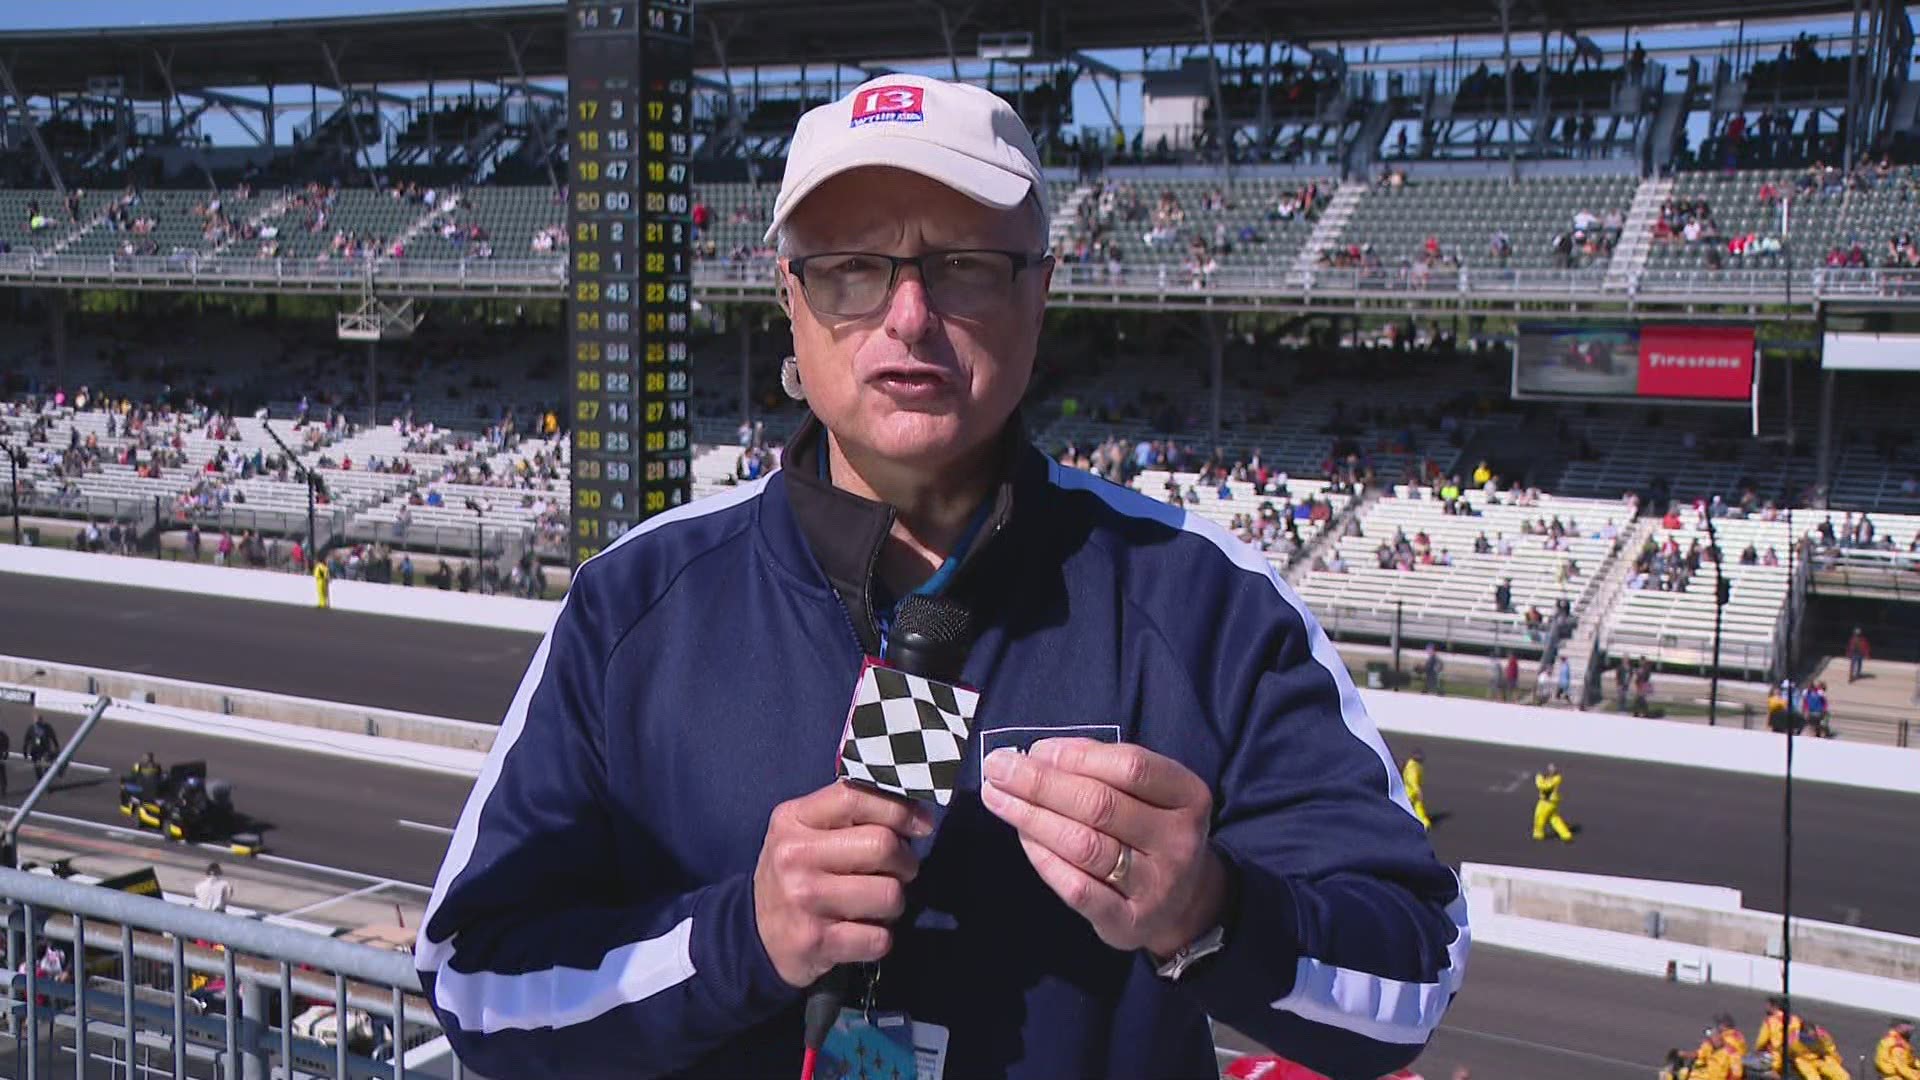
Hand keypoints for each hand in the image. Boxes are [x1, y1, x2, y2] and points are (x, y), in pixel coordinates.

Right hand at [753, 781, 932, 987]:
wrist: (754, 935)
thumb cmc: (795, 874)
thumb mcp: (806, 831)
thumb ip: (850, 813)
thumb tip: (918, 817)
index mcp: (793, 819)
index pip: (855, 796)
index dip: (899, 809)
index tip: (920, 825)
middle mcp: (794, 857)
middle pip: (883, 846)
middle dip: (905, 861)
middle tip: (897, 871)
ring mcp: (804, 901)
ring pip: (890, 894)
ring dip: (894, 902)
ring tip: (874, 903)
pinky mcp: (816, 942)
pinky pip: (880, 937)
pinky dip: (880, 937)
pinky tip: (860, 932)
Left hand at [981, 738, 1225, 959]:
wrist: (1182, 905)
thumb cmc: (1151, 831)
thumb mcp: (1148, 793)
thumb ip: (1102, 767)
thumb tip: (1041, 754)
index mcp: (1188, 797)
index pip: (1131, 767)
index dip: (1077, 755)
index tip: (1036, 749)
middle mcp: (1178, 841)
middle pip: (1101, 805)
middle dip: (1040, 783)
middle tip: (997, 768)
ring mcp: (1156, 885)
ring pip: (1084, 845)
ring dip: (1032, 817)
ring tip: (996, 797)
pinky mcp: (1128, 922)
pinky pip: (1076, 887)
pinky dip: (1043, 858)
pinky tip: (1022, 836)